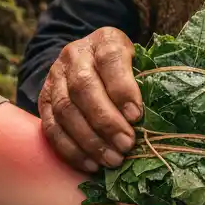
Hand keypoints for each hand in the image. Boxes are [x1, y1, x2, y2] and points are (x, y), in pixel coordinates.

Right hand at [38, 27, 142, 172]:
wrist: (88, 60)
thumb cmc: (125, 68)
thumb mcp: (139, 62)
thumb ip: (146, 81)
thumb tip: (161, 116)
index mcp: (104, 40)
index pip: (110, 59)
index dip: (123, 89)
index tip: (137, 116)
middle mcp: (74, 55)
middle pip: (84, 88)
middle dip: (106, 121)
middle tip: (126, 145)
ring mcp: (55, 77)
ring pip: (65, 110)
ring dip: (89, 140)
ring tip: (112, 160)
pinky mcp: (43, 100)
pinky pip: (52, 128)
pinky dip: (71, 150)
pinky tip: (91, 164)